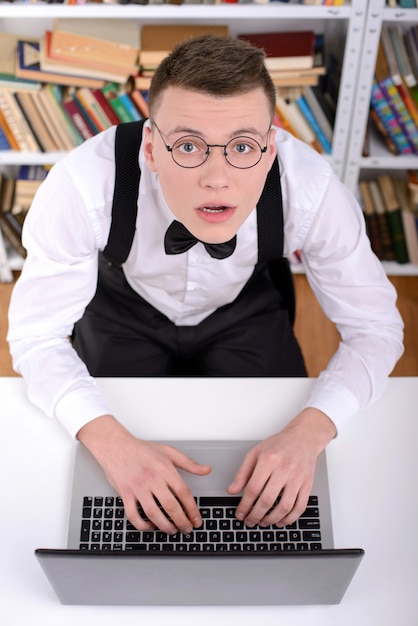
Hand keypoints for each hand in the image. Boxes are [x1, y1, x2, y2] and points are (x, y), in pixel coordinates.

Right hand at [77, 415, 210, 533]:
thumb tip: (206, 470)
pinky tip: (151, 526)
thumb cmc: (141, 449)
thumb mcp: (168, 451)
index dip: (192, 509)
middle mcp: (151, 478)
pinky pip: (133, 515)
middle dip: (181, 521)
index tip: (196, 519)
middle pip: (170, 505)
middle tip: (187, 529)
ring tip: (172, 530)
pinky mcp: (124, 493)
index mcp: (164, 468)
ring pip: (153, 513)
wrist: (116, 446)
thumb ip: (189, 463)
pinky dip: (142, 525)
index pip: (183, 492)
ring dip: (165, 526)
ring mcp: (137, 487)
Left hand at [227, 408, 335, 527]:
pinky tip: (281, 521)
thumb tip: (232, 490)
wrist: (304, 438)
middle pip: (267, 500)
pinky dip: (290, 518)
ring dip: (272, 519)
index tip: (240, 513)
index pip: (253, 488)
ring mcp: (297, 478)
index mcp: (269, 460)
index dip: (244, 505)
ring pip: (284, 507)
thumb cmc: (279, 444)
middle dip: (255, 515)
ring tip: (263, 522)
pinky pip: (300, 507)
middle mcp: (284, 469)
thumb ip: (243, 472)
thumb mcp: (256, 452)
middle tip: (249, 521)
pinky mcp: (307, 484)